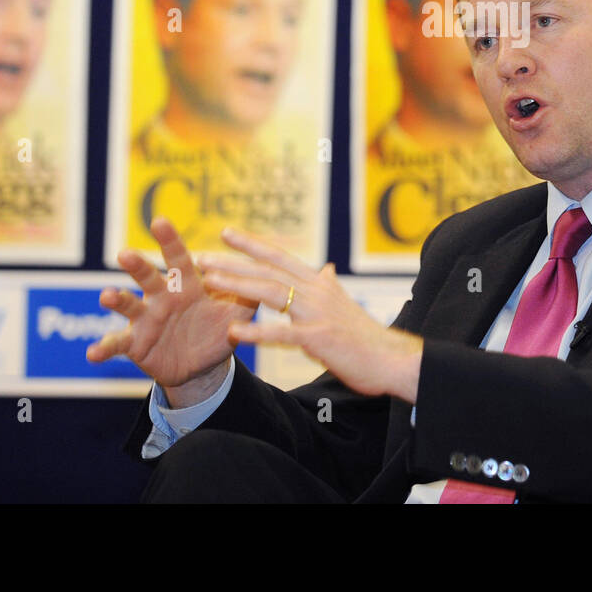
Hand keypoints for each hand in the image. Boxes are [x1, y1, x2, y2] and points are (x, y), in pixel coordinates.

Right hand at [87, 217, 256, 400]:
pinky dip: (103, 348)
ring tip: (107, 296)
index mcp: (186, 284)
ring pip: (128, 306)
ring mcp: (145, 319)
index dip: (170, 240)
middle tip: (125, 253)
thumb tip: (268, 271)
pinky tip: (91, 354)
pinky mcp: (135, 344)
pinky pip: (116, 343)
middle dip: (137, 266)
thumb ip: (250, 292)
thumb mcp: (237, 313)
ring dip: (117, 300)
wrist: (202, 365)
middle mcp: (161, 297)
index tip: (160, 221)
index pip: (178, 257)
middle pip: (148, 277)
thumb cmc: (217, 330)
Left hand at [199, 226, 423, 403]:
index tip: (226, 233)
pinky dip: (256, 332)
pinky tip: (233, 331)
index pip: (280, 257)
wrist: (391, 358)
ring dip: (237, 285)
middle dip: (232, 261)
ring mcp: (317, 313)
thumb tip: (325, 267)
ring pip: (271, 292)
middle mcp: (317, 291)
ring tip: (209, 280)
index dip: (252, 244)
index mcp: (320, 282)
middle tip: (201, 255)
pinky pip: (281, 334)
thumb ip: (328, 285)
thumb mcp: (344, 304)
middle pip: (268, 270)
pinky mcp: (319, 337)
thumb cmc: (365, 336)